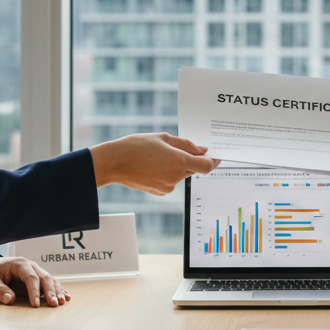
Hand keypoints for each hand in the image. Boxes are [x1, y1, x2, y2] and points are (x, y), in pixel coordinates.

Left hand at [0, 255, 68, 307]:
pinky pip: (50, 283)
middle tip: (53, 304)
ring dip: (57, 291)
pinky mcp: (37, 279)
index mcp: (20, 264)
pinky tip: (66, 297)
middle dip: (50, 291)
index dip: (34, 291)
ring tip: (62, 302)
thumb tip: (10, 300)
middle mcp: (31, 266)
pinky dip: (59, 290)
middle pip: (44, 278)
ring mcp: (36, 271)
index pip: (31, 277)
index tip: (35, 305)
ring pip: (50, 280)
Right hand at [91, 132, 218, 194]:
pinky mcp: (160, 192)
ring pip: (182, 174)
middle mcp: (176, 177)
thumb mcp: (163, 138)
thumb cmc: (136, 146)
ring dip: (178, 165)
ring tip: (159, 155)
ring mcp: (168, 186)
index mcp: (179, 162)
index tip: (217, 156)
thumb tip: (203, 150)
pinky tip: (154, 165)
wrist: (112, 163)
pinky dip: (168, 173)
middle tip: (182, 148)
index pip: (207, 165)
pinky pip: (171, 181)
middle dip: (192, 159)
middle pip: (194, 169)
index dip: (214, 160)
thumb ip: (186, 144)